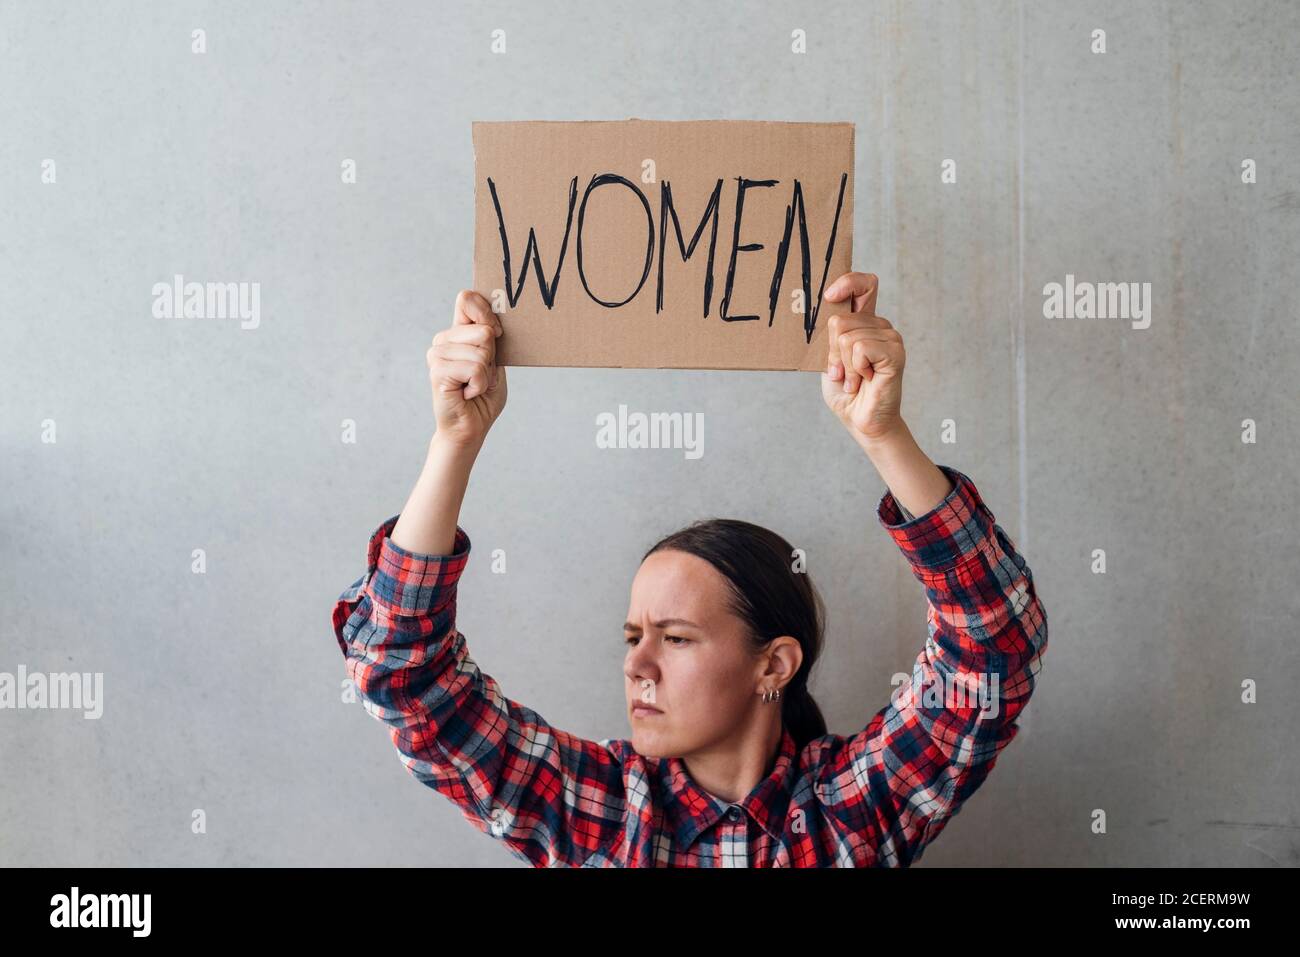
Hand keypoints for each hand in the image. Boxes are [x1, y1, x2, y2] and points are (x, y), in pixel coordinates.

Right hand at [428, 290, 507, 448]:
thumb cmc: (483, 397)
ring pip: (481, 351)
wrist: (470, 428)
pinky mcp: (437, 371)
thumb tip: (492, 323)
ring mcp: (437, 354)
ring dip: (487, 375)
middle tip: (482, 376)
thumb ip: (492, 340)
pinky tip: (468, 393)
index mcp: (458, 332)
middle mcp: (444, 339)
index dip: (487, 313)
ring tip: (474, 386)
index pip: (467, 299)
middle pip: (483, 330)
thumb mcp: (495, 363)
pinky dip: (480, 385)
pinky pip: (475, 368)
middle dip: (492, 358)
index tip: (497, 335)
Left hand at [819, 272, 905, 443]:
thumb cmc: (846, 391)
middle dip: (832, 351)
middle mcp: (880, 326)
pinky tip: (865, 380)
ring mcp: (890, 338)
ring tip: (855, 379)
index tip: (829, 296)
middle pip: (840, 319)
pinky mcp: (895, 353)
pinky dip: (855, 369)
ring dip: (844, 365)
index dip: (848, 282)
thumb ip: (830, 336)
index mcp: (865, 322)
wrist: (862, 420)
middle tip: (842, 372)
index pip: (865, 285)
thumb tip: (827, 313)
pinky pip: (860, 349)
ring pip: (847, 337)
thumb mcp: (830, 359)